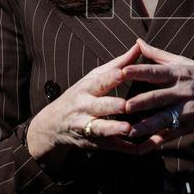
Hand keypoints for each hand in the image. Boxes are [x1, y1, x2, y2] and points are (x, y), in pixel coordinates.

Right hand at [27, 42, 154, 168]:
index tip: (122, 73)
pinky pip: (110, 146)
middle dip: (112, 106)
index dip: (110, 78)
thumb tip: (139, 46)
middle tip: (126, 105)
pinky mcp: (94, 143)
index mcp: (86, 88)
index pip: (98, 82)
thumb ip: (118, 64)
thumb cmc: (81, 95)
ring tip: (128, 129)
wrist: (53, 125)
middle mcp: (84, 108)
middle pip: (99, 106)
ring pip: (100, 129)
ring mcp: (87, 127)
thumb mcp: (94, 78)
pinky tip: (140, 147)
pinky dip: (124, 147)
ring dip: (114, 129)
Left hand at [121, 38, 193, 147]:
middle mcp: (182, 92)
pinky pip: (169, 135)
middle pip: (158, 97)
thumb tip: (138, 42)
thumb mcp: (185, 62)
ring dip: (145, 125)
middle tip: (123, 106)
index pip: (156, 72)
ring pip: (163, 119)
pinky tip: (141, 148)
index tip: (123, 72)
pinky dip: (155, 142)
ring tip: (129, 130)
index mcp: (179, 73)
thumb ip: (159, 54)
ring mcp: (186, 111)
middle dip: (140, 102)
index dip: (139, 72)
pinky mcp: (188, 126)